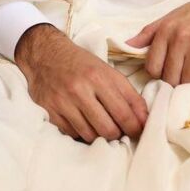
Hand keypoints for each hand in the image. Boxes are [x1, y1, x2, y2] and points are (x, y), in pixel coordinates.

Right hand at [15, 24, 147, 141]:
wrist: (46, 54)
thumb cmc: (81, 64)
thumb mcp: (107, 71)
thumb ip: (128, 94)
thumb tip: (144, 120)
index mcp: (99, 76)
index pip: (124, 112)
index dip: (135, 127)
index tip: (140, 131)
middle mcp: (81, 89)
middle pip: (108, 129)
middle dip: (118, 134)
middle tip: (120, 131)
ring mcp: (64, 101)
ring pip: (91, 135)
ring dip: (100, 136)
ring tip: (101, 126)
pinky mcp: (50, 111)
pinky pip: (73, 134)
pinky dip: (81, 133)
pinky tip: (83, 122)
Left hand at [126, 0, 189, 85]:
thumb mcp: (173, 16)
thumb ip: (149, 32)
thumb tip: (127, 46)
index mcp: (166, 30)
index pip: (152, 68)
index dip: (160, 74)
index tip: (170, 72)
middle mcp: (180, 37)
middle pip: (170, 78)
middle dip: (177, 82)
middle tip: (186, 77)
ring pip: (188, 81)